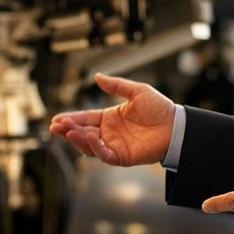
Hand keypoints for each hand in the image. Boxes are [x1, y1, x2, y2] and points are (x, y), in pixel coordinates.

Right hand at [47, 73, 174, 165]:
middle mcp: (109, 133)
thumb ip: (115, 86)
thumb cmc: (160, 109)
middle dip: (68, 130)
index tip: (57, 118)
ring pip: (89, 145)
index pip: (85, 118)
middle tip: (56, 126)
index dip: (71, 119)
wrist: (177, 125)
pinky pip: (104, 154)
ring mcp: (115, 146)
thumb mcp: (136, 91)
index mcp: (110, 118)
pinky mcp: (122, 157)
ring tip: (68, 130)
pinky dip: (94, 147)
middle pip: (83, 132)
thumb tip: (97, 76)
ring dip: (77, 138)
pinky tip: (88, 136)